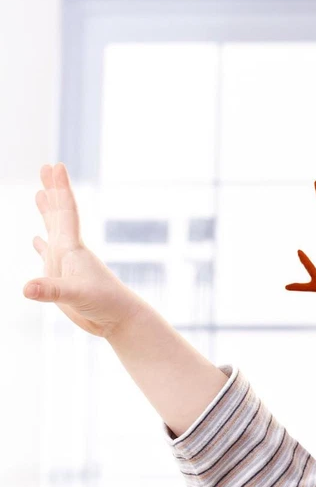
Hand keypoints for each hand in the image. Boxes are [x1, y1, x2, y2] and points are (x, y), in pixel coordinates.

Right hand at [24, 162, 144, 338]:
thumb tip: (26, 288)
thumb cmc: (104, 305)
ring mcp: (66, 264)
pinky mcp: (63, 279)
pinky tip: (36, 240)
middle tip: (46, 167)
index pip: (66, 211)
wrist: (119, 321)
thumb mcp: (76, 296)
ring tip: (41, 194)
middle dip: (52, 190)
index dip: (60, 188)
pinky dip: (41, 246)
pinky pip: (48, 256)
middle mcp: (69, 252)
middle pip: (59, 214)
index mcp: (73, 249)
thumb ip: (51, 290)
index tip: (55, 165)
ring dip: (46, 213)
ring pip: (53, 231)